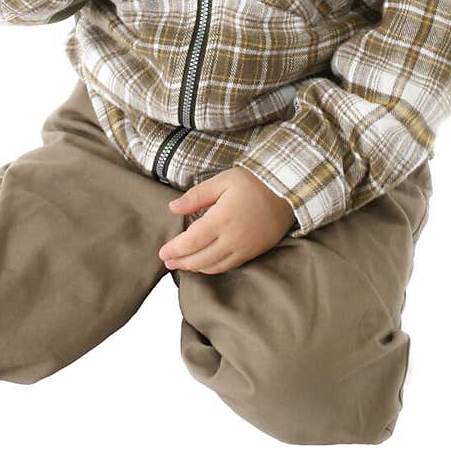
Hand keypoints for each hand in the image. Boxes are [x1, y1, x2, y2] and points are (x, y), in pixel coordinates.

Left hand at [159, 168, 296, 274]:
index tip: (162, 253)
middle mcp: (233, 238)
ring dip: (195, 268)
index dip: (175, 249)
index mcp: (222, 218)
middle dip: (181, 262)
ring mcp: (245, 248)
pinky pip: (229, 266)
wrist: (288, 190)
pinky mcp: (254, 252)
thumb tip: (172, 208)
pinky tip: (204, 265)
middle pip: (200, 258)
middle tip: (167, 262)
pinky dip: (213, 269)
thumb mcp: (223, 180)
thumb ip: (196, 196)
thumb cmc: (254, 181)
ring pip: (214, 266)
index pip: (191, 241)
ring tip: (181, 265)